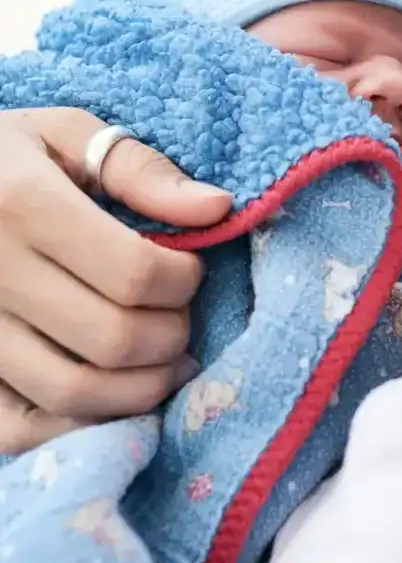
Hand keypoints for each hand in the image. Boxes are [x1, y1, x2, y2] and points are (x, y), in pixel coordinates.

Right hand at [0, 108, 231, 452]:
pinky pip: (21, 428)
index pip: (132, 271)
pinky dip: (79, 425)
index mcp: (24, 204)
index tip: (190, 269)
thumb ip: (141, 171)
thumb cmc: (4, 156)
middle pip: (112, 338)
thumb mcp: (64, 134)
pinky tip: (112, 395)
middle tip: (181, 316)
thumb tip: (217, 209)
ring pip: (73, 393)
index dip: (183, 280)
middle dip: (171, 335)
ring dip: (140, 388)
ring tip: (165, 361)